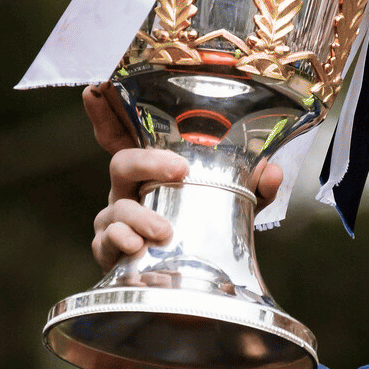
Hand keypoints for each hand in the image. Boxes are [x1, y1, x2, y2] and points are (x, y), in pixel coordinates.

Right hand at [81, 83, 284, 270]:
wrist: (193, 280)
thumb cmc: (204, 229)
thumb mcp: (235, 205)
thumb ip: (253, 188)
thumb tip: (271, 173)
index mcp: (151, 170)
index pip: (126, 134)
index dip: (107, 112)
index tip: (97, 88)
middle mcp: (128, 190)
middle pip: (122, 162)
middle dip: (148, 161)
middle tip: (180, 171)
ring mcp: (116, 219)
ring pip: (116, 207)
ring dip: (139, 216)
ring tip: (164, 230)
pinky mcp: (110, 250)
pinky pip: (105, 241)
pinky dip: (120, 241)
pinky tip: (136, 246)